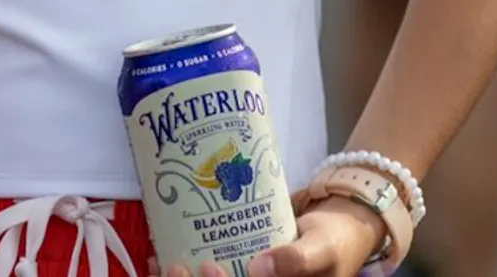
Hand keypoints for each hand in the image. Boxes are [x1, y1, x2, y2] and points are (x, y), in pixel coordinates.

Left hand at [148, 194, 385, 276]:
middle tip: (175, 265)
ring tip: (165, 263)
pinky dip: (183, 273)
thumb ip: (297, 260)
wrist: (336, 226)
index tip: (210, 267)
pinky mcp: (238, 274)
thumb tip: (259, 269)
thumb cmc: (334, 241)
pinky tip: (159, 259)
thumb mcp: (321, 250)